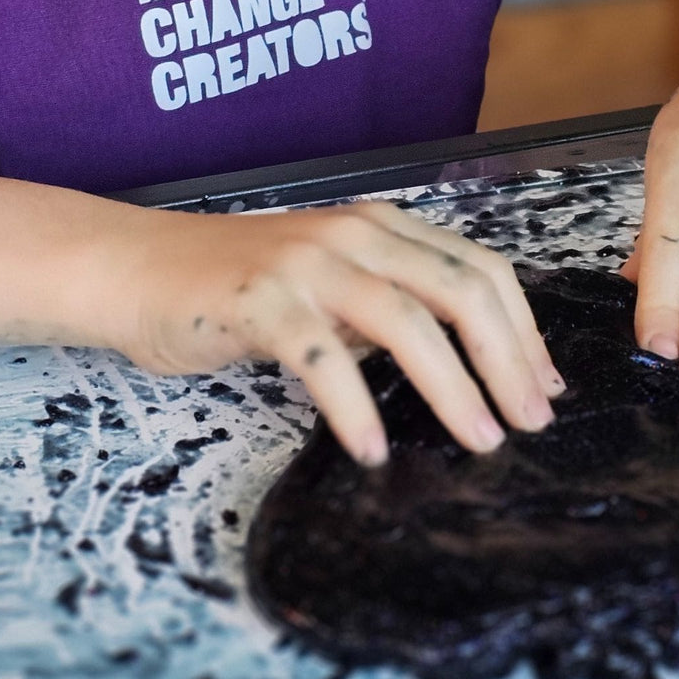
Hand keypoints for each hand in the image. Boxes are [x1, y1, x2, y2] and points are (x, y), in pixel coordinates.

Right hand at [115, 202, 563, 464]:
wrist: (133, 270)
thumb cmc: (232, 287)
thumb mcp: (327, 288)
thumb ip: (387, 311)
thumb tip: (462, 368)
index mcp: (380, 227)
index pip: (479, 269)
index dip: (523, 331)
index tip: (544, 388)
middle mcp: (352, 234)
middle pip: (459, 291)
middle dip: (507, 361)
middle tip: (529, 423)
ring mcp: (305, 263)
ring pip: (404, 320)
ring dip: (452, 387)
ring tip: (478, 441)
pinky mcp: (258, 300)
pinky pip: (320, 356)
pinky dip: (353, 407)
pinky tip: (371, 450)